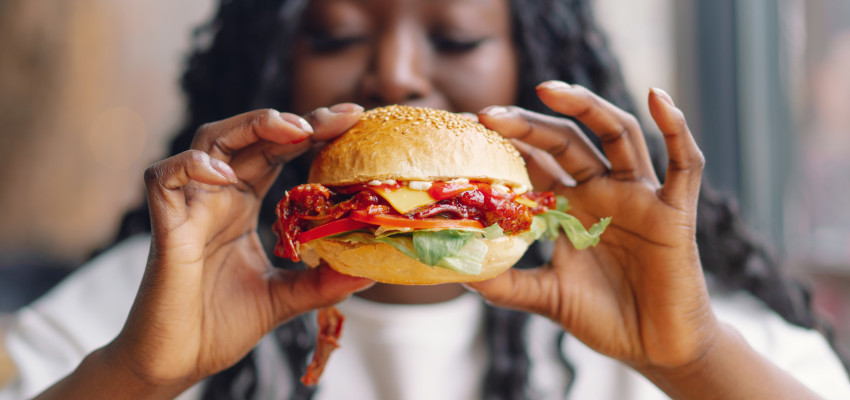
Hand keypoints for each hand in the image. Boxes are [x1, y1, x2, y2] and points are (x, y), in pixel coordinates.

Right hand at [108, 104, 373, 390]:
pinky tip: (226, 175)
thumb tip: (372, 271)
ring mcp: (190, 207)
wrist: (176, 362)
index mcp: (243, 205)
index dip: (312, 131)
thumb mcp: (286, 299)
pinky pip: (164, 178)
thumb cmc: (221, 326)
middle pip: (250, 136)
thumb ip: (323, 282)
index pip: (278, 152)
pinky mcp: (165, 226)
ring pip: (210, 141)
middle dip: (294, 120)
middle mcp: (218, 197)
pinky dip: (191, 166)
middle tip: (337, 117)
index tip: (353, 118)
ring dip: (250, 126)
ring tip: (294, 130)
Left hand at [467, 81, 715, 369]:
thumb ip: (506, 285)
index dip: (507, 143)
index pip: (536, 161)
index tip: (468, 129)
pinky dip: (676, 128)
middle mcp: (603, 191)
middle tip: (491, 115)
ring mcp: (639, 197)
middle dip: (530, 123)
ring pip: (618, 134)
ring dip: (588, 107)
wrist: (656, 347)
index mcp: (570, 206)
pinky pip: (684, 163)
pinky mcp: (675, 212)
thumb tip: (459, 271)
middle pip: (567, 140)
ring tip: (550, 90)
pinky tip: (658, 97)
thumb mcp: (547, 297)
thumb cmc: (605, 318)